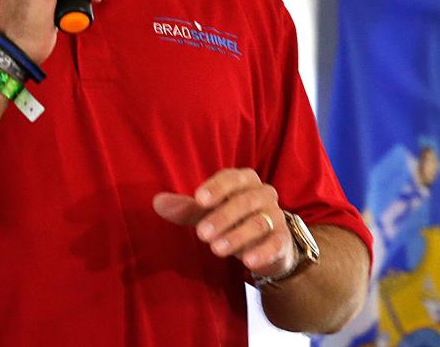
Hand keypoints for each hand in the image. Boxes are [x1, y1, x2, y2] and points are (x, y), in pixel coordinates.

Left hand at [152, 168, 296, 280]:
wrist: (266, 244)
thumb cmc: (232, 219)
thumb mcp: (207, 212)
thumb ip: (185, 208)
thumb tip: (157, 202)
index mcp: (244, 180)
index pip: (231, 178)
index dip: (216, 187)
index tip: (198, 199)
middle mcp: (263, 193)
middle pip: (245, 201)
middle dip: (222, 217)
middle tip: (201, 233)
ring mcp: (275, 216)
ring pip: (258, 222)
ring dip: (237, 236)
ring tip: (216, 249)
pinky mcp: (282, 239)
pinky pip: (275, 243)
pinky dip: (262, 251)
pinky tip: (247, 262)